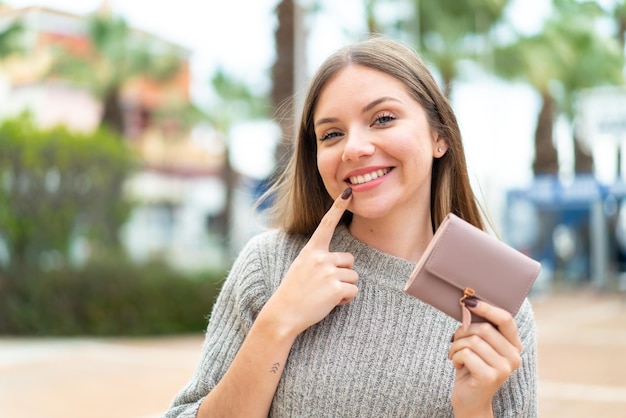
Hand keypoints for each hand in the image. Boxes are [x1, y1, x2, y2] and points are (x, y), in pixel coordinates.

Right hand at [260, 188, 357, 337]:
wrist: (283, 314)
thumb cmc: (292, 293)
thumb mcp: (301, 268)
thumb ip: (318, 260)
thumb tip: (339, 263)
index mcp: (311, 250)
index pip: (326, 224)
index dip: (338, 208)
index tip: (348, 193)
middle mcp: (321, 258)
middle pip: (350, 259)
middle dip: (344, 273)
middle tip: (326, 286)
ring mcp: (329, 272)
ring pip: (353, 277)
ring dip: (345, 288)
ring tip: (326, 295)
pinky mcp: (336, 288)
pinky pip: (353, 291)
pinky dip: (346, 300)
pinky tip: (331, 303)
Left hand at [448, 299, 521, 417]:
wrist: (470, 400)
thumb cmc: (471, 368)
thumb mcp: (480, 346)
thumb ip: (481, 329)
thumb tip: (470, 304)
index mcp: (514, 346)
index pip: (506, 319)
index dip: (487, 308)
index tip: (468, 302)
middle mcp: (514, 357)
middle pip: (484, 328)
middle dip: (463, 332)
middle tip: (456, 342)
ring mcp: (504, 368)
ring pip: (473, 340)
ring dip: (456, 346)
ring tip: (456, 355)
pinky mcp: (490, 376)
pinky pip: (466, 354)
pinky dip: (455, 356)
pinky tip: (457, 365)